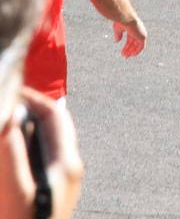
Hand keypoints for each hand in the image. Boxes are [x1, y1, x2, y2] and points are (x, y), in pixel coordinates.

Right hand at [0, 88, 84, 218]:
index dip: (31, 98)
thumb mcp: (12, 190)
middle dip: (24, 113)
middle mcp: (69, 169)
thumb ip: (11, 150)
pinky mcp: (51, 195)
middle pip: (48, 127)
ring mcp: (62, 183)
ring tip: (4, 124)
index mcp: (67, 163)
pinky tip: (7, 153)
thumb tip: (11, 113)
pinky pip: (37, 162)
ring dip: (21, 133)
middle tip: (4, 106)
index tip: (8, 89)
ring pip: (41, 144)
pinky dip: (21, 153)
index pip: (53, 114)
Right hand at [113, 18, 146, 56]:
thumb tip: (117, 41)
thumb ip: (118, 34)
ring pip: (138, 45)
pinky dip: (137, 51)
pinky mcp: (143, 37)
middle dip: (129, 50)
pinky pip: (141, 47)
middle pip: (134, 43)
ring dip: (132, 51)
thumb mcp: (118, 28)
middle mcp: (138, 31)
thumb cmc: (122, 21)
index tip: (122, 52)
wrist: (127, 18)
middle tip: (124, 56)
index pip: (131, 39)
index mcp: (133, 28)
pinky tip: (132, 55)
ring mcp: (141, 34)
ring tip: (126, 56)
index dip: (127, 46)